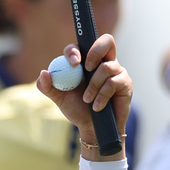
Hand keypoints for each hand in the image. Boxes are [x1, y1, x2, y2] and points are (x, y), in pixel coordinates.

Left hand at [36, 34, 131, 161]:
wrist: (93, 128)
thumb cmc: (77, 110)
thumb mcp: (59, 99)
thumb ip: (48, 86)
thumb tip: (44, 73)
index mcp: (86, 62)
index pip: (82, 46)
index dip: (76, 50)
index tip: (73, 62)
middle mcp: (103, 62)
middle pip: (106, 41)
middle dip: (95, 51)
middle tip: (86, 68)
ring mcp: (116, 72)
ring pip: (106, 67)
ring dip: (93, 86)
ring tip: (87, 100)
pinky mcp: (125, 83)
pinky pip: (113, 83)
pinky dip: (102, 96)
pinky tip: (97, 106)